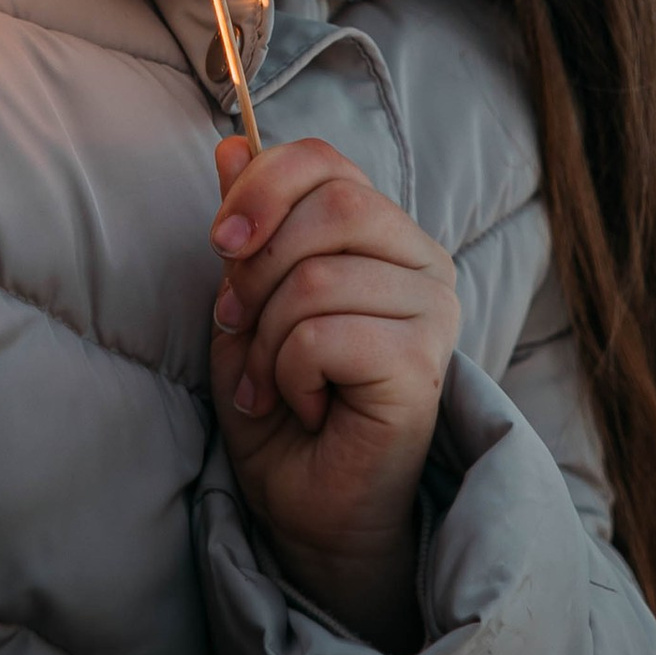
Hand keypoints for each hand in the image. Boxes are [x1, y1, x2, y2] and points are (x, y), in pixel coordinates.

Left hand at [209, 134, 459, 654]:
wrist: (309, 510)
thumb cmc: (285, 408)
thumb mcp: (247, 302)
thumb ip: (249, 228)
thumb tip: (232, 144)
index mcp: (387, 237)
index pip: (327, 161)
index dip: (261, 187)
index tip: (221, 243)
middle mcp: (425, 265)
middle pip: (333, 204)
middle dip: (257, 269)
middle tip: (242, 330)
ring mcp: (434, 315)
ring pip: (317, 276)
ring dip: (267, 339)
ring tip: (275, 383)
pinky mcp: (423, 365)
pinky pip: (324, 334)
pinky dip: (288, 374)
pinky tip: (306, 407)